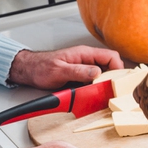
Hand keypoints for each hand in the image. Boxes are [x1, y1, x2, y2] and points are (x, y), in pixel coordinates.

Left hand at [8, 46, 122, 88]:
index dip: (118, 68)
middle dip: (113, 78)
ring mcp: (84, 68)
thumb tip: (96, 72)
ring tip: (103, 93)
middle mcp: (87, 59)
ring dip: (105, 84)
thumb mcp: (59, 70)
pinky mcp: (81, 76)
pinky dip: (96, 88)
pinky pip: (94, 81)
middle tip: (111, 89)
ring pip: (103, 74)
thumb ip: (78, 71)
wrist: (30, 70)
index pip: (110, 56)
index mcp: (84, 53)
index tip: (117, 81)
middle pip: (110, 66)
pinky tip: (94, 94)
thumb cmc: (41, 67)